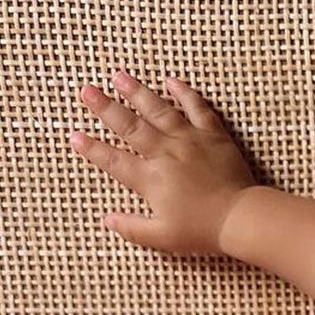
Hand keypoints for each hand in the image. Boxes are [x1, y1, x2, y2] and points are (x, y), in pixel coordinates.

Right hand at [69, 69, 257, 256]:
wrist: (240, 218)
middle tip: (86, 90)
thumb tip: (108, 220)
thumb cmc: (202, 231)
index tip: (74, 136)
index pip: (114, 161)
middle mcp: (165, 153)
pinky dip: (183, 93)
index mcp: (150, 179)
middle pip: (129, 126)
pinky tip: (171, 80)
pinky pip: (196, 108)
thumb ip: (133, 228)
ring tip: (119, 76)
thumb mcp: (162, 238)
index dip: (92, 149)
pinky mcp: (212, 135)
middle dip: (105, 108)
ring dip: (137, 92)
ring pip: (158, 110)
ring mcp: (188, 140)